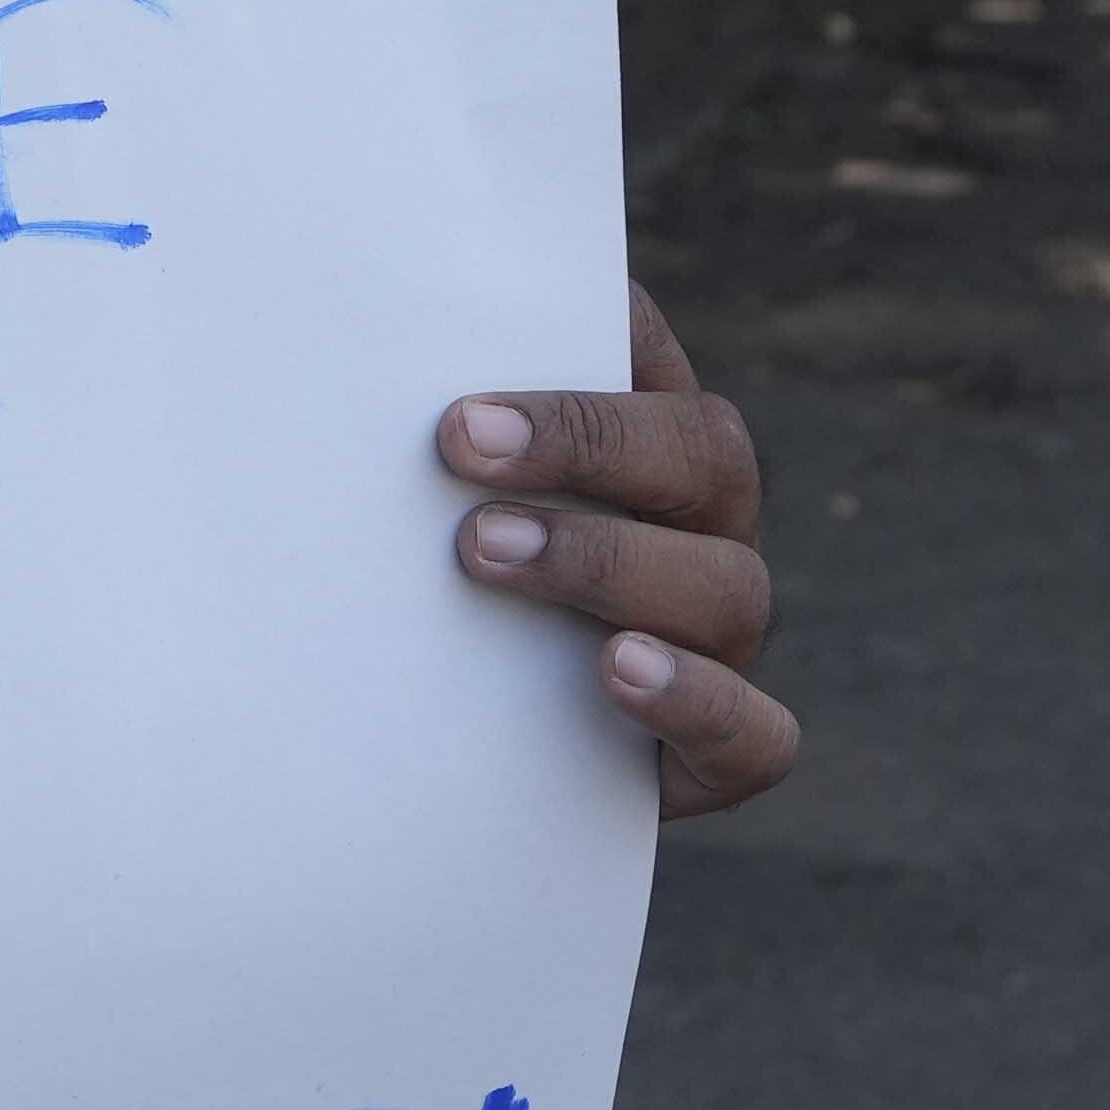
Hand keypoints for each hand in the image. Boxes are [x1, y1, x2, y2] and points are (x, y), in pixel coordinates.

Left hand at [438, 290, 797, 818]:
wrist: (454, 781)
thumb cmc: (434, 605)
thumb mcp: (422, 511)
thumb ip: (423, 437)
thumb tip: (353, 329)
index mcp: (644, 451)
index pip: (647, 364)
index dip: (587, 349)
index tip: (467, 378)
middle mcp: (699, 535)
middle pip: (704, 457)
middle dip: (586, 443)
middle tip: (459, 446)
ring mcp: (719, 644)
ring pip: (726, 587)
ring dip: (607, 561)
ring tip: (488, 554)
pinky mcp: (716, 753)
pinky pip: (756, 733)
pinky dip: (697, 698)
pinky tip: (617, 671)